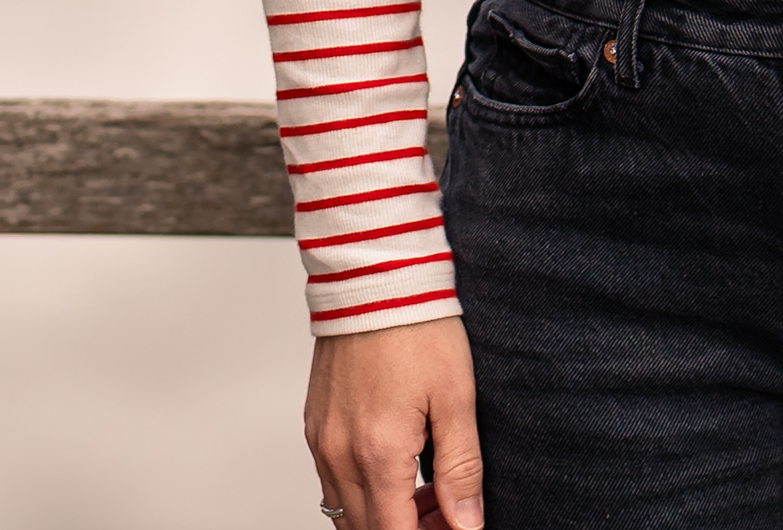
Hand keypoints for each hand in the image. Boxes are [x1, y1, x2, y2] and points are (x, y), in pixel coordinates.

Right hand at [303, 317, 482, 529]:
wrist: (375, 278)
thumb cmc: (417, 328)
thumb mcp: (456, 399)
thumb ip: (461, 469)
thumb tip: (467, 523)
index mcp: (377, 453)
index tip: (454, 529)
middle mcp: (339, 454)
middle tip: (447, 514)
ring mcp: (321, 441)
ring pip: (345, 512)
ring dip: (384, 515)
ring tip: (427, 493)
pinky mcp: (315, 425)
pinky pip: (332, 481)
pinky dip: (363, 490)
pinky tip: (398, 469)